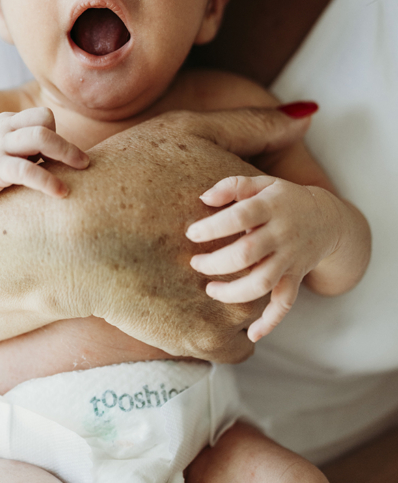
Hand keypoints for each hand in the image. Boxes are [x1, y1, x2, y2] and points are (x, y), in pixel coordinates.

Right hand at [0, 107, 88, 205]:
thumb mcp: (7, 144)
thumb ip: (30, 144)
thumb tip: (67, 155)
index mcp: (10, 120)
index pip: (43, 115)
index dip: (57, 133)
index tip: (63, 157)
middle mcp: (5, 127)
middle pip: (45, 122)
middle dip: (68, 144)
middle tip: (85, 163)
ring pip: (39, 137)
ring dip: (65, 153)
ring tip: (80, 172)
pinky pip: (25, 170)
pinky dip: (46, 180)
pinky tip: (59, 192)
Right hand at [30, 105, 311, 363]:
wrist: (73, 231)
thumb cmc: (126, 171)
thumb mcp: (187, 129)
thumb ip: (249, 125)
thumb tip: (305, 114)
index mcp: (254, 207)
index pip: (273, 217)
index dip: (241, 216)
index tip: (202, 214)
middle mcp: (253, 255)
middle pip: (268, 260)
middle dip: (244, 256)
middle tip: (194, 249)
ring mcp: (233, 302)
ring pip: (257, 303)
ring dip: (234, 294)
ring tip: (190, 279)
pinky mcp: (208, 339)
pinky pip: (240, 343)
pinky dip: (221, 330)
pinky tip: (190, 306)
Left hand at [186, 175, 334, 340]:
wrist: (327, 220)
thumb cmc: (282, 199)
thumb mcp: (262, 183)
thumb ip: (232, 186)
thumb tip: (203, 198)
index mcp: (271, 207)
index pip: (240, 216)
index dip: (214, 227)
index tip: (191, 233)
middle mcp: (282, 234)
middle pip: (247, 253)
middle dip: (217, 263)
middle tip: (195, 264)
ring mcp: (290, 259)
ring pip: (263, 282)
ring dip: (234, 292)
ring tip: (210, 290)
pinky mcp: (296, 278)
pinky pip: (285, 304)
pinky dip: (271, 322)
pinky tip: (252, 334)